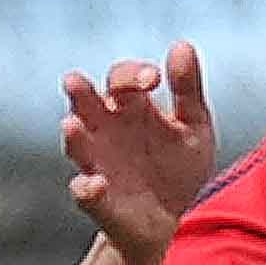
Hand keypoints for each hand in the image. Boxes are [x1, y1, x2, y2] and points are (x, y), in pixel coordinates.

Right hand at [60, 43, 218, 262]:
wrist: (171, 219)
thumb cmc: (177, 165)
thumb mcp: (193, 125)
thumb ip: (187, 89)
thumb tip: (183, 45)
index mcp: (130, 108)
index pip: (122, 79)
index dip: (133, 74)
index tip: (153, 79)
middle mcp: (105, 130)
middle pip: (85, 103)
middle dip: (81, 93)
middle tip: (76, 83)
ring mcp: (97, 162)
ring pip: (76, 144)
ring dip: (73, 136)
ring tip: (72, 125)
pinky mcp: (96, 197)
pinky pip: (84, 191)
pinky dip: (88, 188)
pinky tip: (98, 184)